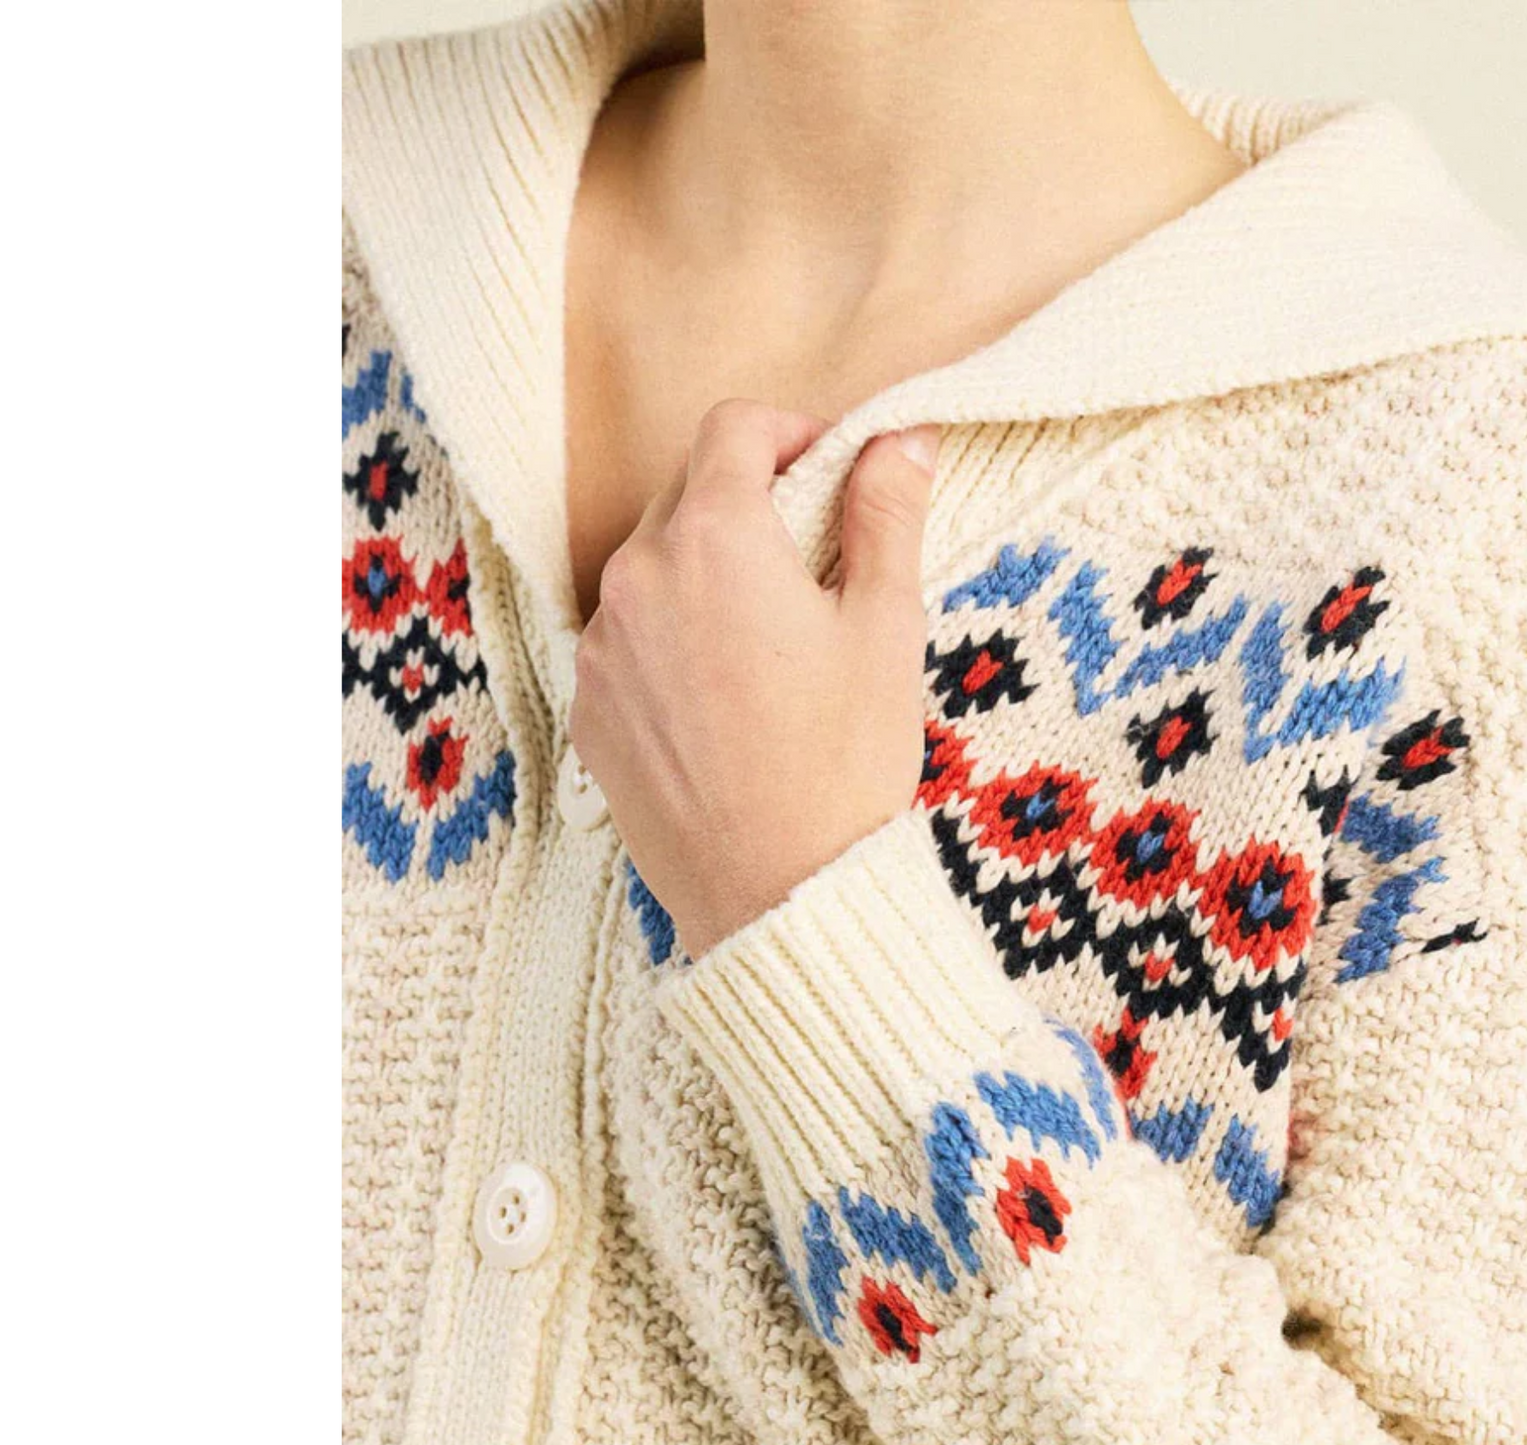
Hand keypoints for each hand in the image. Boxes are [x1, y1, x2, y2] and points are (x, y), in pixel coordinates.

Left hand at [569, 399, 939, 959]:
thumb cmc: (843, 765)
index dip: (791, 434)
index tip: (832, 473)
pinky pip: (626, 639)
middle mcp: (637, 576)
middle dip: (750, 503)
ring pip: (651, 566)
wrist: (778, 894)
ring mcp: (601, 645)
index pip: (734, 428)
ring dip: (706, 573)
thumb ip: (887, 517)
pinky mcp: (588, 707)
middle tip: (815, 563)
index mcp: (715, 538)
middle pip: (686, 491)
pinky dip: (671, 641)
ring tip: (770, 643)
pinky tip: (727, 700)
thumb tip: (900, 440)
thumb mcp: (885, 630)